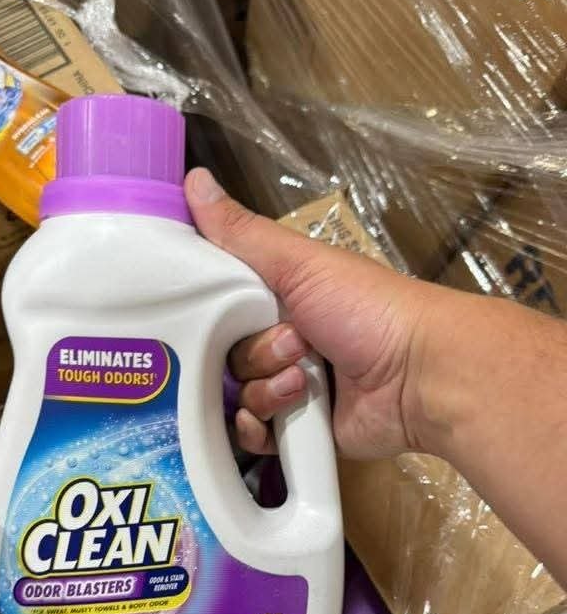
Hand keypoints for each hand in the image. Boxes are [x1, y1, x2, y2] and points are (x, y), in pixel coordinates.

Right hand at [185, 167, 461, 460]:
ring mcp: (290, 389)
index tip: (214, 310)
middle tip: (294, 345)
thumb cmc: (366, 309)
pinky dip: (260, 428)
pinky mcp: (297, 431)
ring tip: (304, 382)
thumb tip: (193, 178)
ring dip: (266, 388)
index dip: (215, 311)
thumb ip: (243, 233)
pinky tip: (283, 415)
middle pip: (228, 355)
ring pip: (240, 394)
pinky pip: (252, 435)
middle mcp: (284, 341)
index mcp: (283, 298)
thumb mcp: (301, 263)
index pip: (222, 307)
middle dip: (256, 353)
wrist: (420, 377)